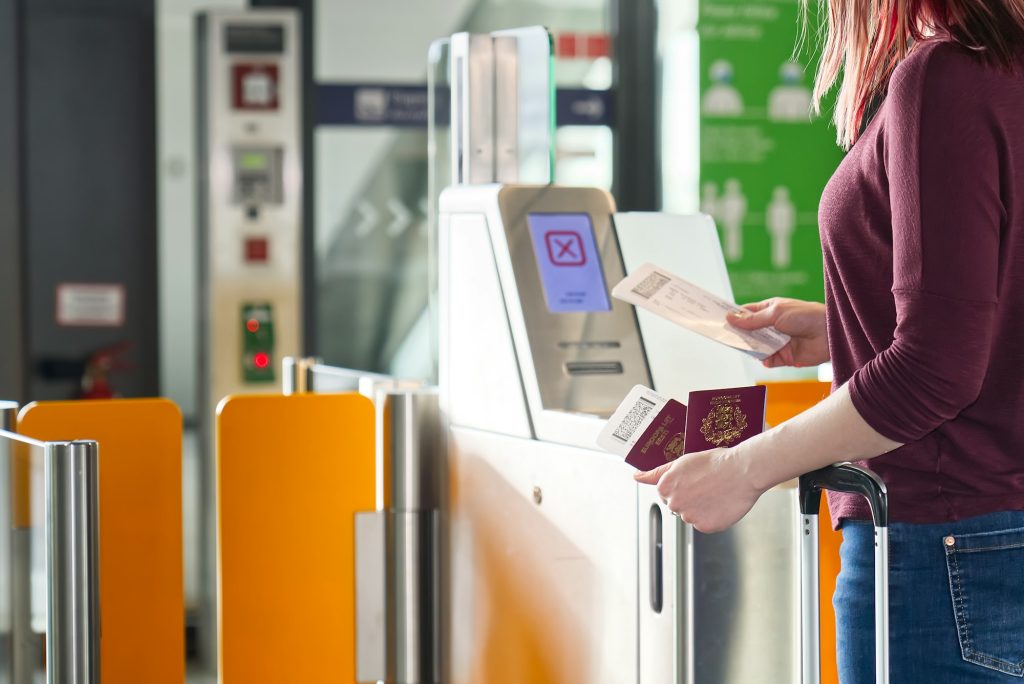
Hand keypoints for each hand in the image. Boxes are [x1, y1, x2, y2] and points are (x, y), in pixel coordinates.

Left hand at [634, 447, 763, 532]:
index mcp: (664, 487)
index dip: (682, 486)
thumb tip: (636, 477)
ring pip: (692, 516)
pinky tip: (721, 503)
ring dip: (701, 509)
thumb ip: (657, 473)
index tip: (694, 481)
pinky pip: (705, 525)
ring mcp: (689, 517)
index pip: (666, 494)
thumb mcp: (682, 462)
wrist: (742, 470)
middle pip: (678, 507)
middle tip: (707, 486)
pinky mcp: (704, 527)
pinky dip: (713, 517)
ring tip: (716, 493)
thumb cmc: (715, 463)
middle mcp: (673, 504)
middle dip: (690, 499)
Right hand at [726, 298, 828, 368]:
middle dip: (739, 334)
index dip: (733, 317)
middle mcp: (772, 327)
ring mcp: (777, 342)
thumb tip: (729, 318)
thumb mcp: (776, 314)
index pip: (746, 314)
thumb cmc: (805, 316)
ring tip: (743, 347)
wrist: (830, 333)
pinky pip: (768, 360)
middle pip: (749, 332)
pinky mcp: (784, 357)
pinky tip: (764, 358)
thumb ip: (753, 320)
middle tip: (724, 336)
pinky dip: (765, 360)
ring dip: (751, 348)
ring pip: (756, 347)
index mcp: (770, 310)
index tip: (718, 319)